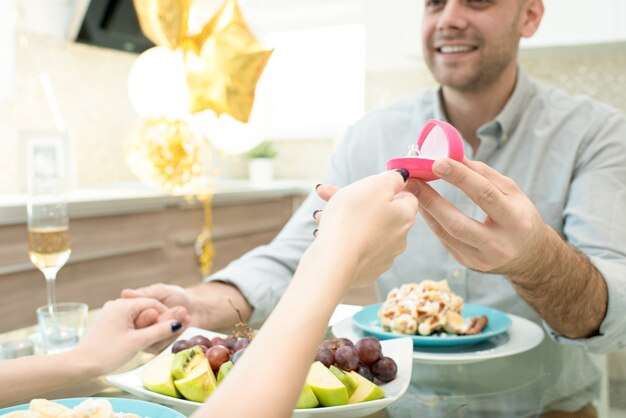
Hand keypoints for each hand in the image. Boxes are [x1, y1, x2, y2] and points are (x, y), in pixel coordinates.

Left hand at [75, 298, 186, 374]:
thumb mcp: (138, 342)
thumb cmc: (108, 353)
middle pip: (143, 308)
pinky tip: (136, 341)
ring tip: (148, 340)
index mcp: (123, 305)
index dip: (166, 314)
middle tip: (162, 335)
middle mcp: (115, 305)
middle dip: (155, 321)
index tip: (174, 326)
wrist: (81, 365)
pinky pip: (126, 321)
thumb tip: (177, 324)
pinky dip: (134, 328)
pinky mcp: (105, 322)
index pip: (152, 303)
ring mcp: (109, 313)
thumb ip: (159, 331)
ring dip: (145, 326)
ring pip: (135, 315)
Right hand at [122, 282, 250, 337]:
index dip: (143, 317)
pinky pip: (165, 345)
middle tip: (180, 311)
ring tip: (185, 313)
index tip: (155, 313)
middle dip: (162, 321)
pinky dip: (178, 333)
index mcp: (132, 315)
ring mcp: (148, 341)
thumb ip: (145, 294)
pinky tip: (186, 322)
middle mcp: (137, 330)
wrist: (194, 309)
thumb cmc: (175, 296)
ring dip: (172, 326)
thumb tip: (125, 293)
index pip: (130, 320)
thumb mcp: (160, 291)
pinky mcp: (160, 349)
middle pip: (143, 331)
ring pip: (155, 338)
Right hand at [314, 170, 419, 286]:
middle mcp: (399, 238)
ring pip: (364, 228)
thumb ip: (392, 178)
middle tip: (328, 192)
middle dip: (354, 200)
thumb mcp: (375, 185)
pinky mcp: (366, 270)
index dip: (385, 187)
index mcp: (405, 216)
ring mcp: (382, 257)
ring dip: (344, 218)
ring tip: (320, 213)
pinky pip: (356, 247)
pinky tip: (324, 232)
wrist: (333, 261)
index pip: (405, 196)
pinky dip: (343, 237)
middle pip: (380, 211)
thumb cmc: (352, 219)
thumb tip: (401, 178)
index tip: (366, 185)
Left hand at [415, 157, 549, 275]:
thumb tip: (454, 157)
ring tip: (412, 191)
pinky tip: (421, 207)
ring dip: (426, 210)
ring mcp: (482, 259)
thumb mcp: (512, 192)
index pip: (484, 195)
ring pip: (447, 234)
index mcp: (515, 220)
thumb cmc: (519, 216)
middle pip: (459, 223)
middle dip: (432, 200)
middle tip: (412, 180)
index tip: (437, 162)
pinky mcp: (468, 263)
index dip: (460, 177)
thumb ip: (484, 174)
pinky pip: (445, 241)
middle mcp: (499, 244)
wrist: (530, 256)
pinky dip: (432, 222)